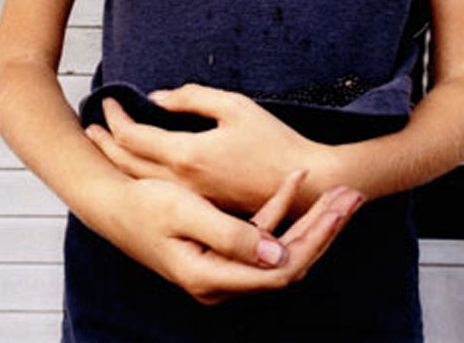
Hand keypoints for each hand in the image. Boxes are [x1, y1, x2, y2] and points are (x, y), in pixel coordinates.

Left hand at [85, 83, 335, 214]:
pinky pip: (159, 192)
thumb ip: (193, 97)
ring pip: (139, 182)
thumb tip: (158, 98)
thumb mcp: (235, 107)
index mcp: (187, 155)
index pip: (132, 136)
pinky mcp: (202, 209)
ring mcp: (190, 200)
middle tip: (91, 126)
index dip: (115, 116)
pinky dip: (141, 177)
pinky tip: (138, 169)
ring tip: (104, 146)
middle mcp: (181, 183)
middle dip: (104, 142)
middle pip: (126, 164)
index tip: (109, 100)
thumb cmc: (275, 143)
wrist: (306, 187)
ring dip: (117, 162)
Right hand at [109, 169, 363, 304]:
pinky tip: (295, 182)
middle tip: (352, 196)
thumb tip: (277, 254)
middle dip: (324, 228)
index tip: (338, 207)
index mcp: (211, 277)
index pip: (281, 268)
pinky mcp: (223, 254)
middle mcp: (220, 282)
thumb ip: (230, 235)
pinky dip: (281, 210)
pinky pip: (263, 238)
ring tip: (339, 192)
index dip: (315, 238)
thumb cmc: (142, 205)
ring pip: (282, 251)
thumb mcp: (184, 212)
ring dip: (311, 220)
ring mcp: (222, 271)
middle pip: (289, 263)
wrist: (111, 204)